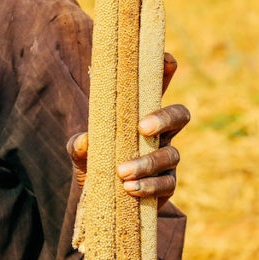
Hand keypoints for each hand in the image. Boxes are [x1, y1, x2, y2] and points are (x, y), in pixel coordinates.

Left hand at [67, 53, 189, 207]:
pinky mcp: (166, 184)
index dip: (165, 69)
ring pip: (171, 154)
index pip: (158, 86)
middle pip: (180, 114)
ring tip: (122, 172)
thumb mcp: (80, 152)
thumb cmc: (94, 163)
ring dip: (146, 162)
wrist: (100, 200)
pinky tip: (130, 187)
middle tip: (143, 128)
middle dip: (164, 118)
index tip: (166, 59)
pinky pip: (166, 184)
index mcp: (140, 114)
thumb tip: (85, 140)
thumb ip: (79, 144)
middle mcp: (160, 133)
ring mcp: (166, 158)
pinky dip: (148, 185)